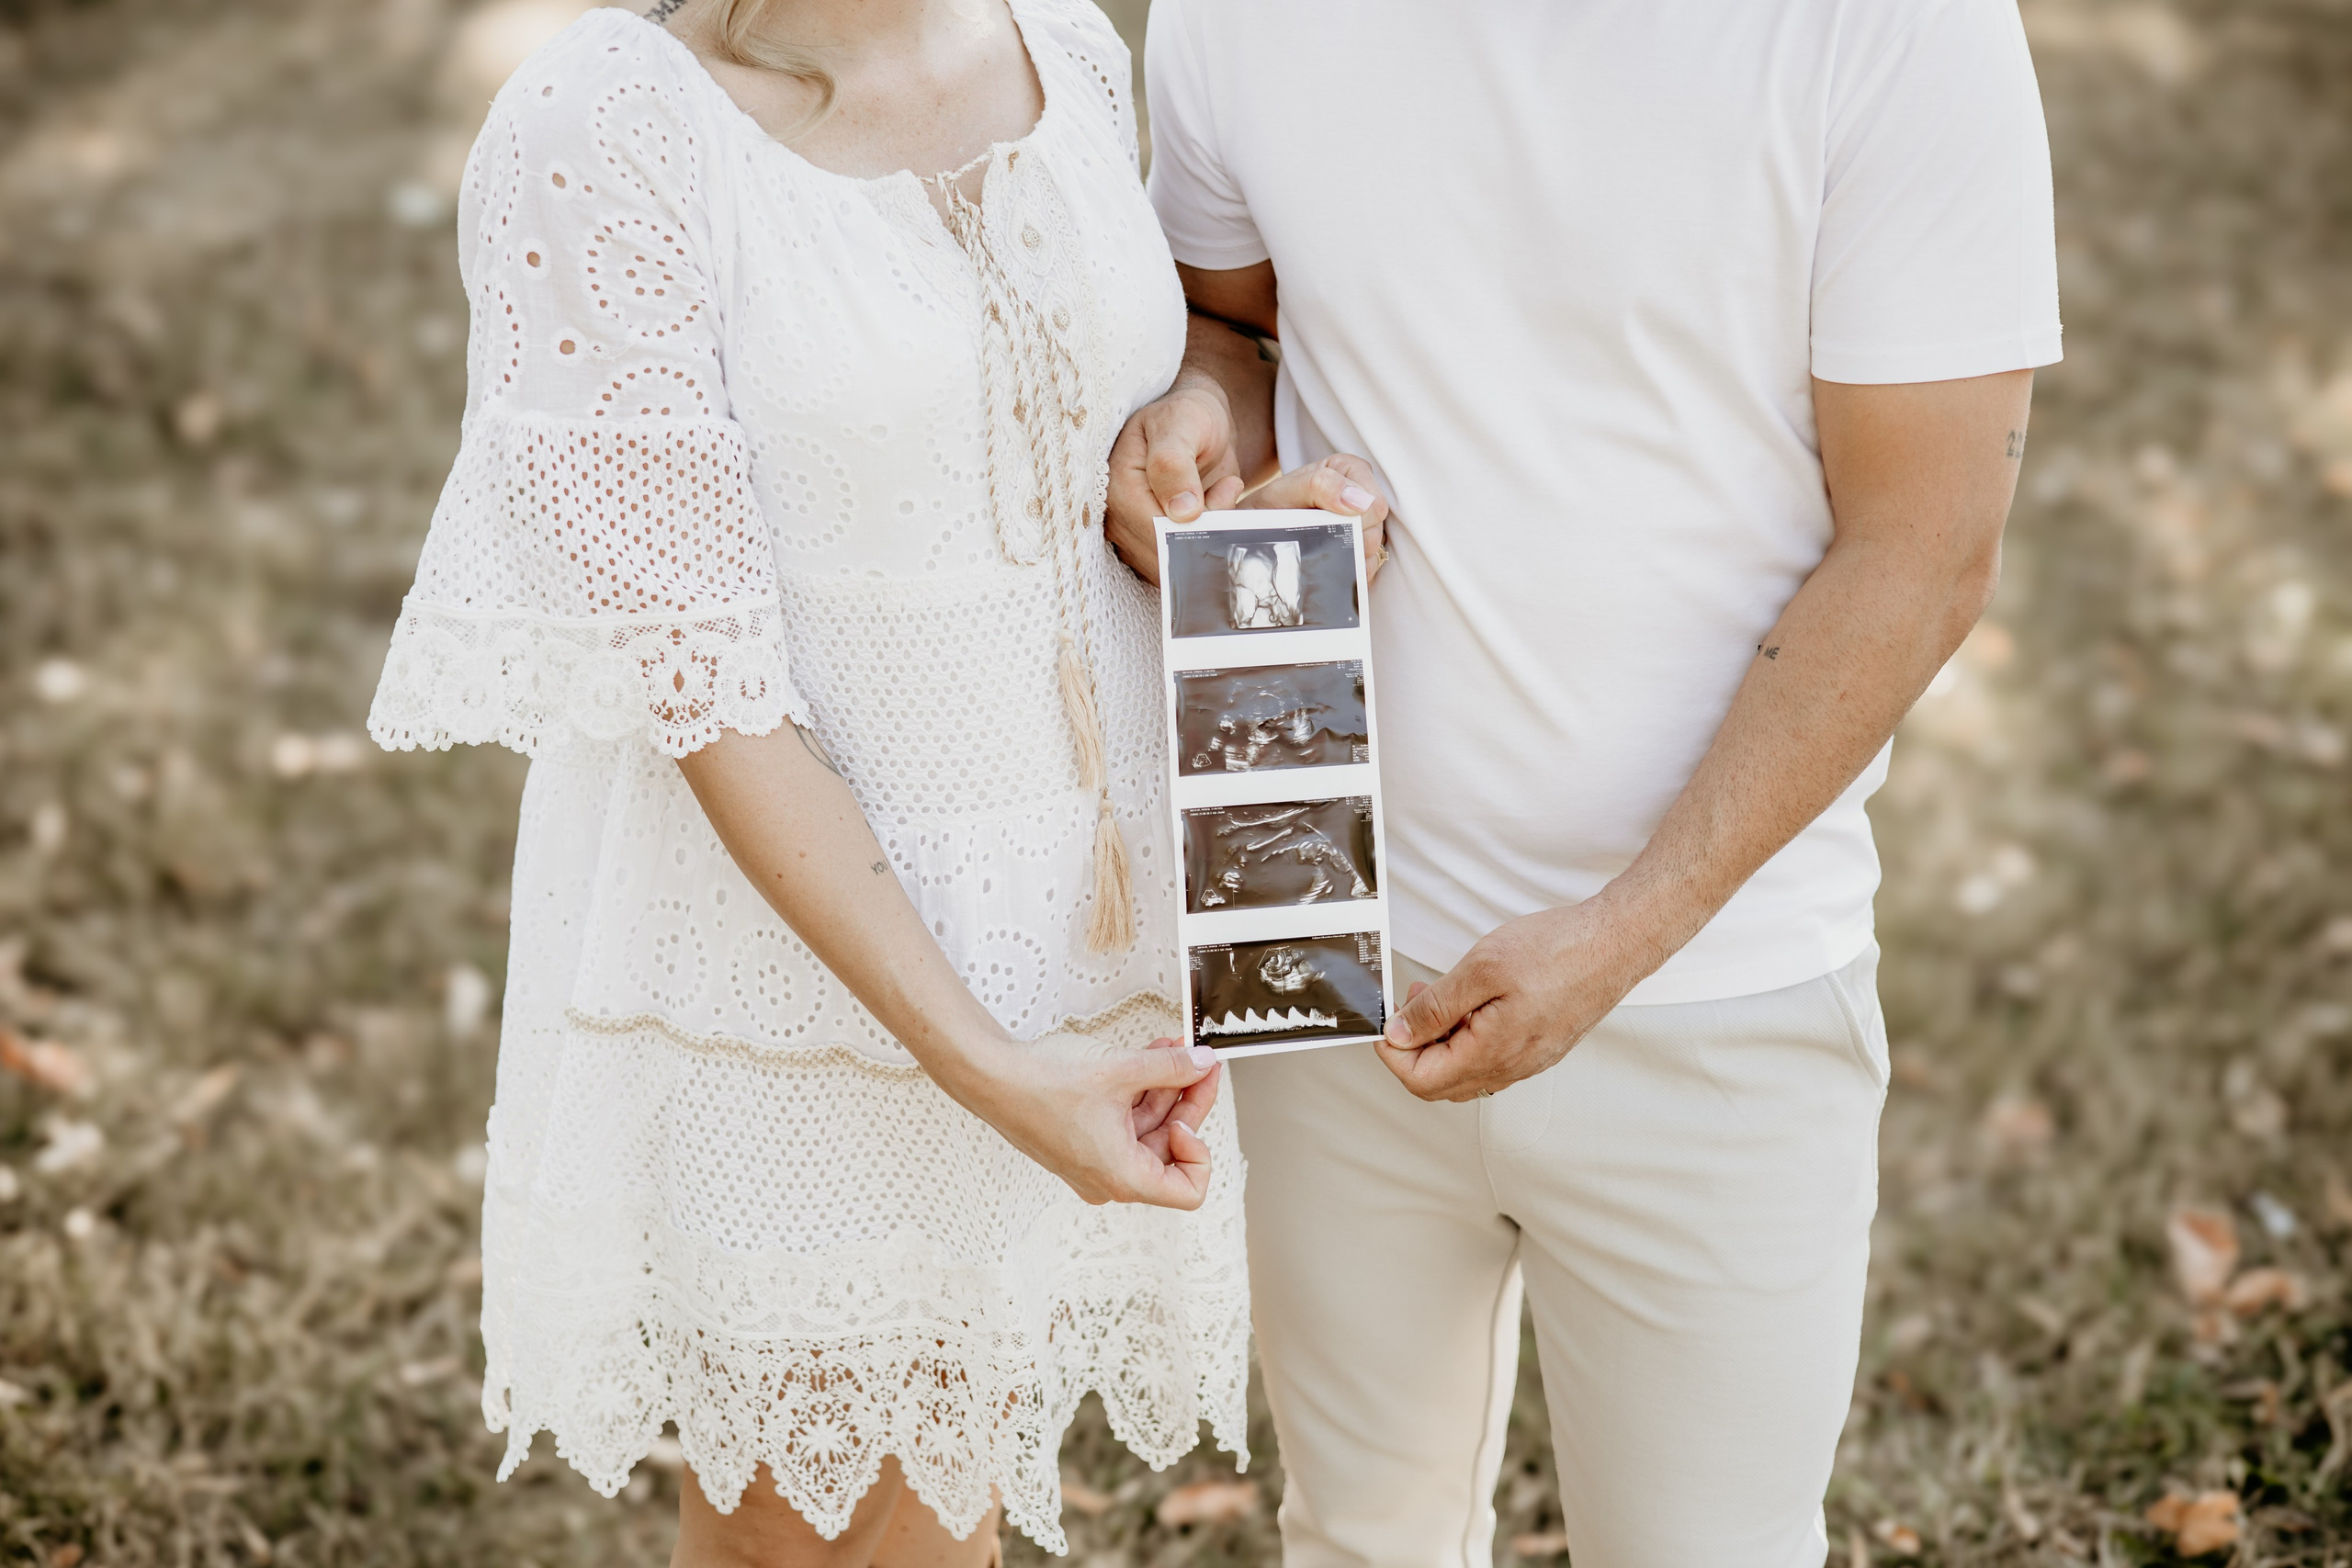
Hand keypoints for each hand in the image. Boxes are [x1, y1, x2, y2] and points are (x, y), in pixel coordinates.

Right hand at [958, 1032, 1222, 1207]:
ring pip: (1148, 1128)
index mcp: (1122, 1177)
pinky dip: (1140, 1090)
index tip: (1189, 1113)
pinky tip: (1151, 1055)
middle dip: (1186, 1101)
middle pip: (1170, 1148)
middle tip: (1200, 1062)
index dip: (1200, 1151)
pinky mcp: (1084, 1137)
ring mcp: (1095, 1158)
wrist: (989, 1075)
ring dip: (1165, 1087)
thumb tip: (1204, 1063)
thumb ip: (1172, 1068)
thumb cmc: (1042, 1085)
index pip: (1188, 1190)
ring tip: (1174, 1048)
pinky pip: (1125, 1119)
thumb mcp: (1121, 1071)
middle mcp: (1110, 1177)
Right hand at [1106, 380, 1391, 586]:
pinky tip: (1222, 509)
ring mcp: (1135, 538)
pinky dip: (1211, 542)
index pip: (1156, 533)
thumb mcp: (1183, 424)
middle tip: (1230, 490)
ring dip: (1212, 537)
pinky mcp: (1156, 547)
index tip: (1228, 490)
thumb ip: (1175, 463)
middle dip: (1208, 532)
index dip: (1197, 526)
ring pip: (1179, 566)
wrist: (1196, 424)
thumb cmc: (1188, 415)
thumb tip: (1180, 512)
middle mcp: (1119, 520)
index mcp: (1118, 490)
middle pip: (1167, 556)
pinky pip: (1186, 564)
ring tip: (1225, 492)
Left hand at [1375, 896, 1663, 1101]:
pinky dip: (1467, 1037)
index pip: (1421, 1081)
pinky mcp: (1540, 1047)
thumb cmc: (1560, 951)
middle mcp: (1512, 1067)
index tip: (1386, 1022)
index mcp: (1492, 1053)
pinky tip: (1471, 1003)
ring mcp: (1528, 1060)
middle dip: (1413, 1048)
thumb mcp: (1482, 969)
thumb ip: (1436, 1007)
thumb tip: (1399, 1034)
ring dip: (1441, 1041)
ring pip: (1465, 1072)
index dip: (1393, 1054)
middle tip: (1409, 1005)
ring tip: (1438, 995)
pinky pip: (1490, 1060)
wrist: (1617, 944)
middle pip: (1440, 1083)